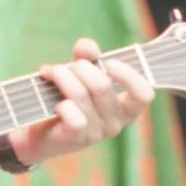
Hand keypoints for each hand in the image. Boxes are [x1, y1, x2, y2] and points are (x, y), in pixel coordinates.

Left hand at [12, 37, 154, 166]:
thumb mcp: (79, 74)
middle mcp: (116, 122)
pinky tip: (54, 102)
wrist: (41, 132)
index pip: (144, 94)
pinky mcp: (77, 139)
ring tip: (49, 72)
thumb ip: (87, 57)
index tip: (108, 62)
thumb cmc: (67, 98)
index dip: (129, 75)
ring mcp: (97, 133)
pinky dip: (62, 104)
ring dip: (61, 76)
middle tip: (62, 67)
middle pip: (102, 85)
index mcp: (125, 107)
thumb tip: (87, 46)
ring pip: (81, 95)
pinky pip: (74, 117)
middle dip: (78, 67)